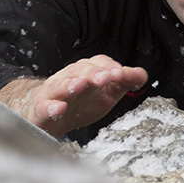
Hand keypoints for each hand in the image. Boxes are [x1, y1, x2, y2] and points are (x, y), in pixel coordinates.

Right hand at [0, 55, 147, 138]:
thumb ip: (124, 82)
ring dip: (71, 84)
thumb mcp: (107, 93)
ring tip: (80, 85)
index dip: (110, 67)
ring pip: (60, 85)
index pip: (99, 63)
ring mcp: (53, 93)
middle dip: (93, 73)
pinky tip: (59, 108)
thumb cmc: (81, 103)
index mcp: (87, 72)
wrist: (50, 119)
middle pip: (80, 70)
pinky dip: (51, 107)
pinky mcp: (41, 110)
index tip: (120, 74)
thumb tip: (142, 74)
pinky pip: (44, 106)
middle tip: (105, 78)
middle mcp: (69, 78)